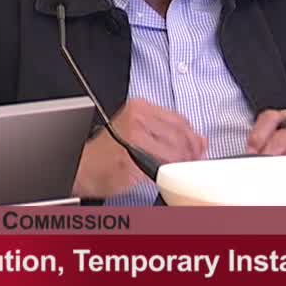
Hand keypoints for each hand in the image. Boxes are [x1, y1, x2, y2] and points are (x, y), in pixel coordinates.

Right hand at [72, 99, 207, 198]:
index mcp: (139, 107)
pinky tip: (167, 178)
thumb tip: (201, 141)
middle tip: (194, 163)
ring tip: (180, 171)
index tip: (199, 148)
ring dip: (182, 165)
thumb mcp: (140, 132)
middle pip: (179, 135)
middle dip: (191, 152)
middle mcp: (136, 119)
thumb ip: (170, 133)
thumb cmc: (110, 151)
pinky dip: (169, 175)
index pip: (179, 119)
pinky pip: (160, 169)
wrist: (83, 167)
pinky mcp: (131, 160)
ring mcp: (133, 139)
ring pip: (173, 152)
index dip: (193, 136)